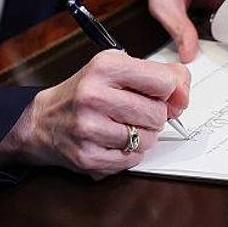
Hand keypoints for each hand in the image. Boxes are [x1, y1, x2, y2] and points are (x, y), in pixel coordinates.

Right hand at [0, 50, 189, 179]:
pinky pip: (132, 160)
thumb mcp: (117, 68)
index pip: (163, 82)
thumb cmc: (86, 91)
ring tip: (123, 126)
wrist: (43, 120)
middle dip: (154, 116)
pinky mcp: (87, 156)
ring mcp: (89, 128)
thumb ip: (158, 74)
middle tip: (136, 112)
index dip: (171, 91)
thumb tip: (184, 93)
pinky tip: (112, 141)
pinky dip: (129, 153)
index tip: (165, 94)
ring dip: (142, 137)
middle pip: (158, 114)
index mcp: (105, 67)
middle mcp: (94, 95)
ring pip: (147, 140)